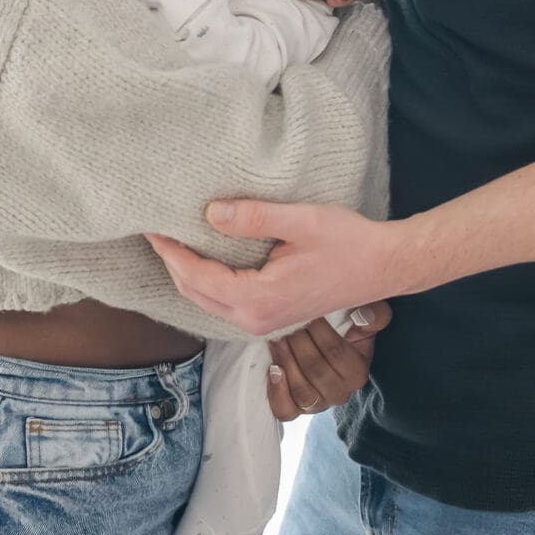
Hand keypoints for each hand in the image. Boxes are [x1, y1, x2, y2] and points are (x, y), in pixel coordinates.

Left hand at [145, 200, 419, 337]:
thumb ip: (255, 217)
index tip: (150, 225)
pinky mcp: (271, 315)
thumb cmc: (348, 242)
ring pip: (207, 301)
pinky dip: (205, 282)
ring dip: (185, 273)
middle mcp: (255, 319)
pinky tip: (203, 256)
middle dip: (170, 262)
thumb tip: (210, 212)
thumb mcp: (301, 221)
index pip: (195, 277)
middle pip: (193, 294)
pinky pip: (223, 302)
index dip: (169, 251)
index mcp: (258, 299)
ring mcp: (263, 321)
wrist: (384, 267)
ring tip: (171, 240)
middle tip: (154, 229)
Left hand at [265, 304, 387, 418]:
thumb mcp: (362, 323)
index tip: (310, 315)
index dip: (319, 332)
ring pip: (301, 391)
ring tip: (278, 340)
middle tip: (289, 325)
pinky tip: (273, 370)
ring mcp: (317, 405)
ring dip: (287, 362)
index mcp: (357, 374)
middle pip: (316, 371)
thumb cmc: (344, 336)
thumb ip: (374, 315)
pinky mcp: (296, 411)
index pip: (336, 353)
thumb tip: (364, 314)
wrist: (326, 357)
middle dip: (299, 344)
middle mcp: (340, 394)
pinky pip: (285, 410)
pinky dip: (277, 392)